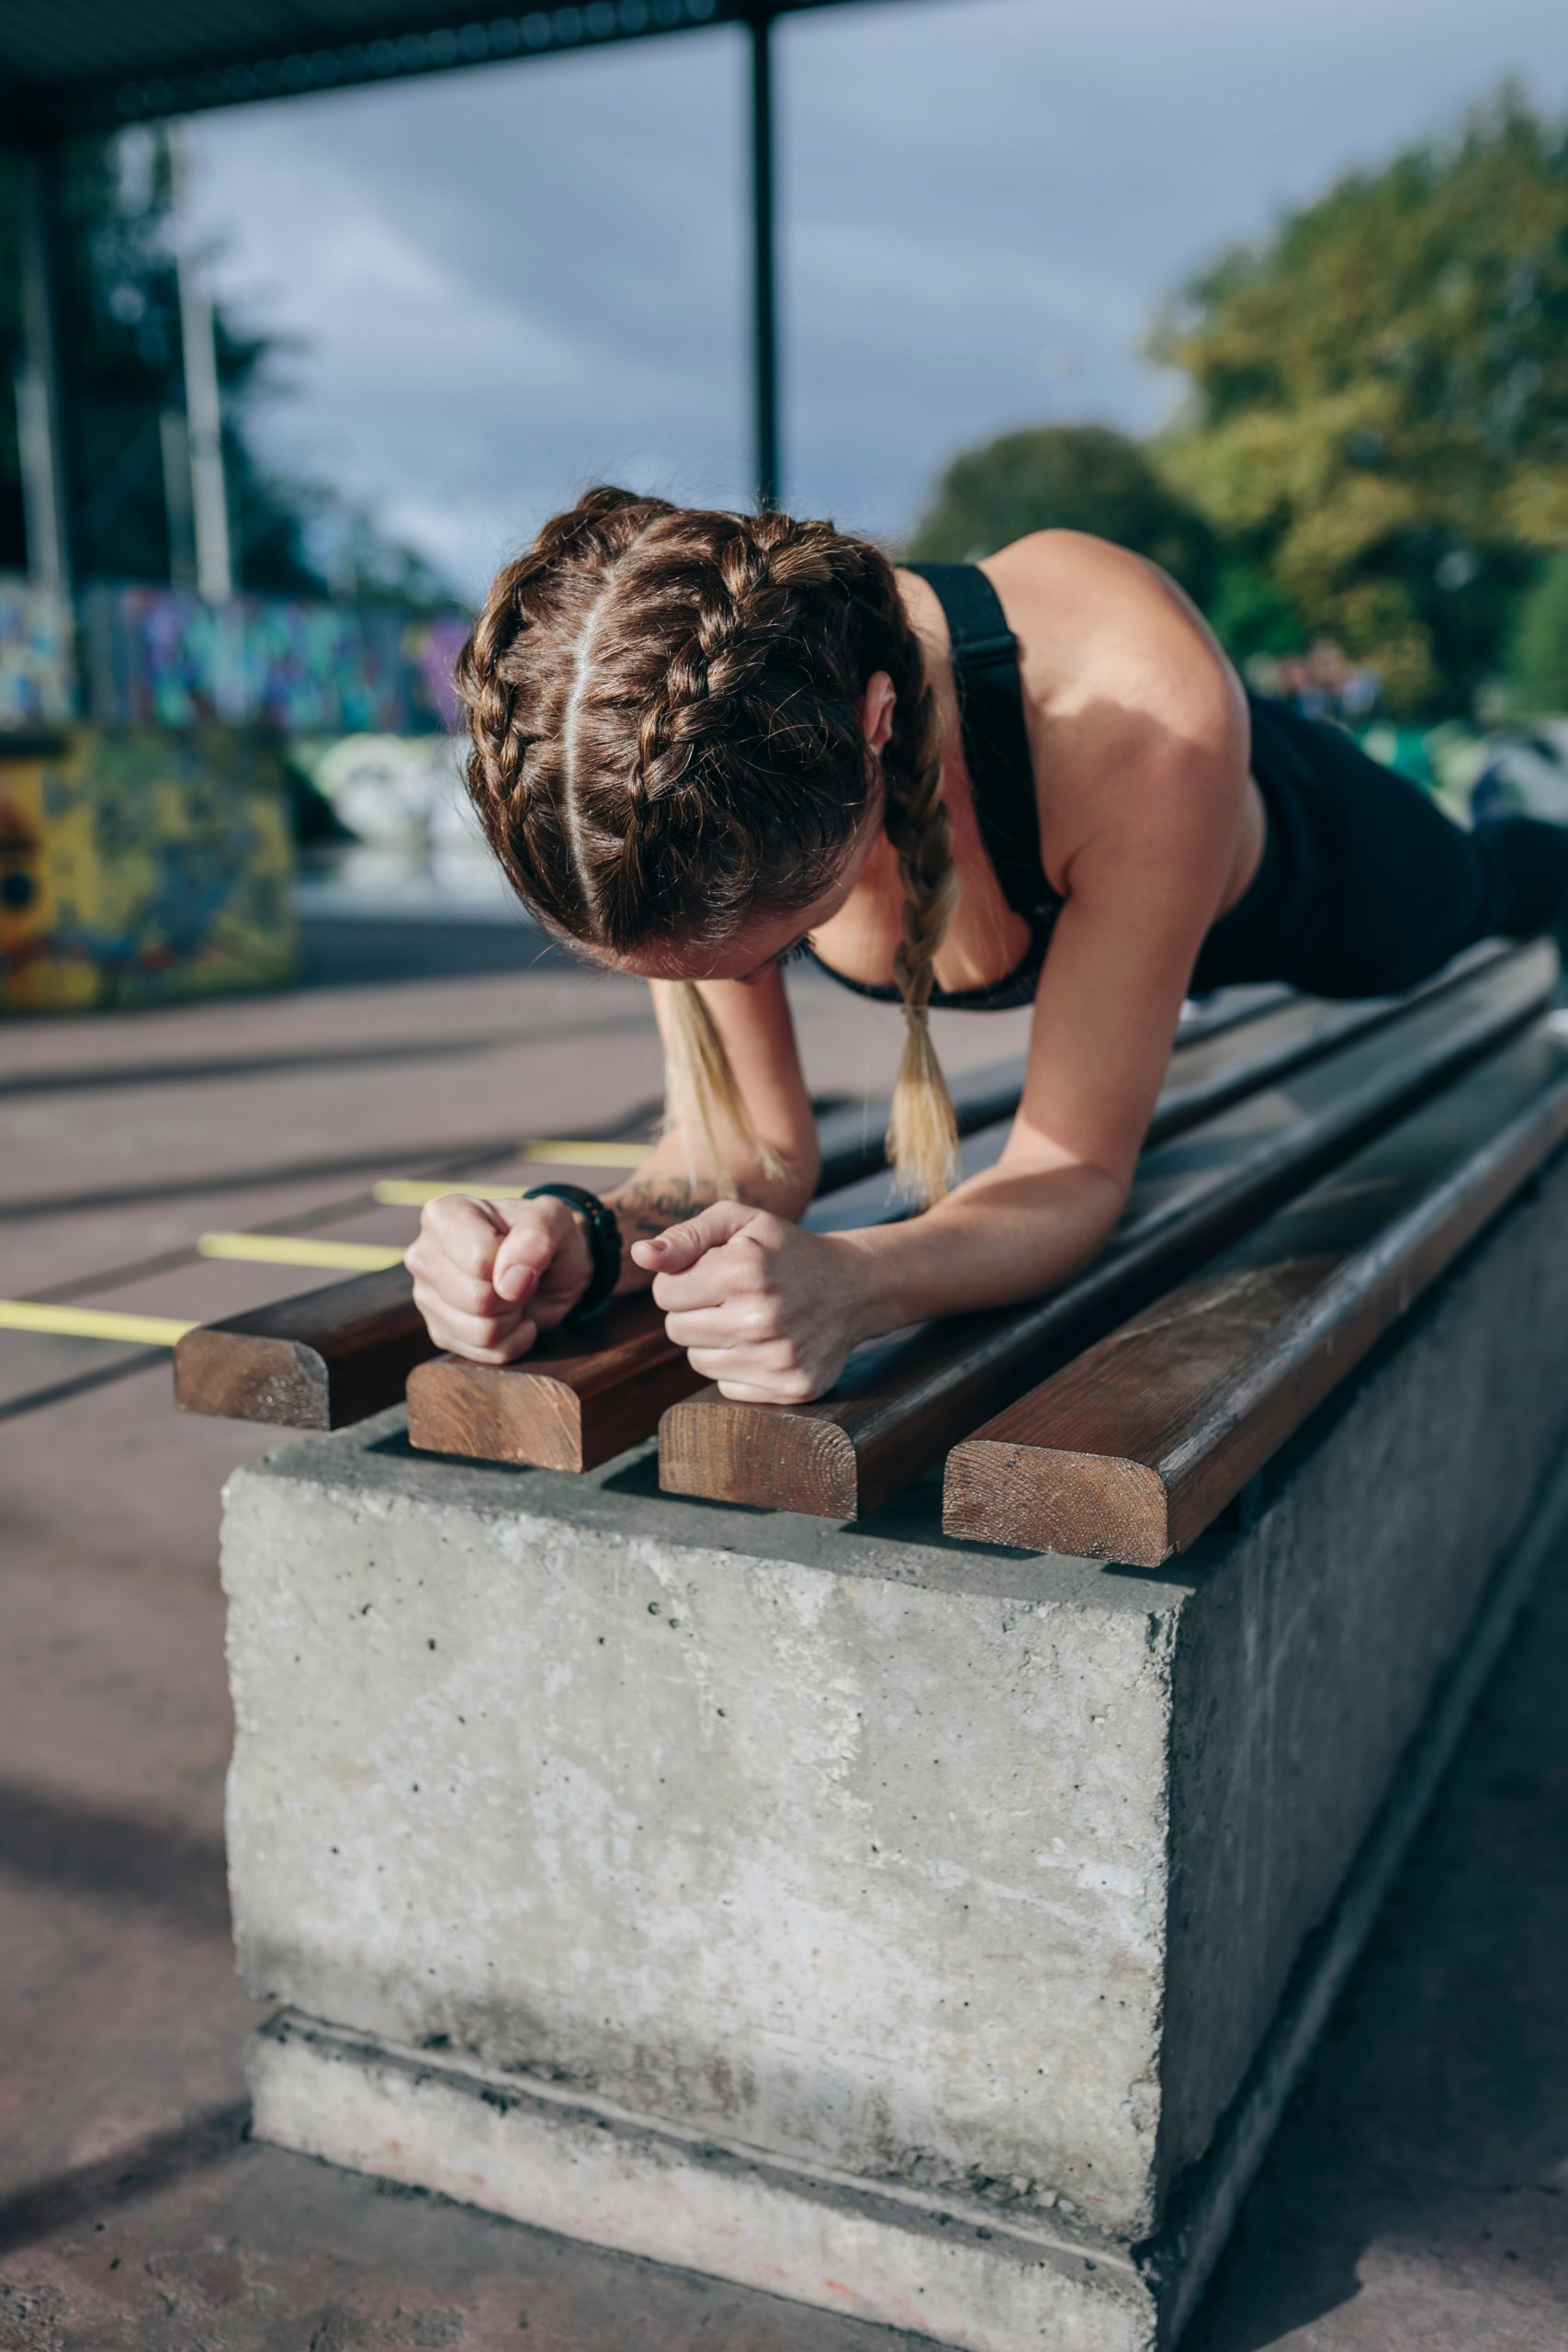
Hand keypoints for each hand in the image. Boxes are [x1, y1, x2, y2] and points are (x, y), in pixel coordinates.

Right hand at [405, 1193, 592, 1364]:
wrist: (548, 1267)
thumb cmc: (545, 1237)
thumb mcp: (553, 1220)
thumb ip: (536, 1238)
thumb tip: (510, 1283)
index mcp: (444, 1215)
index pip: (479, 1260)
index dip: (515, 1264)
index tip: (521, 1252)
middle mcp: (423, 1254)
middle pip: (478, 1299)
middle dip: (515, 1295)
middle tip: (520, 1277)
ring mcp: (426, 1297)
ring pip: (481, 1332)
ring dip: (514, 1318)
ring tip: (514, 1295)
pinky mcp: (439, 1332)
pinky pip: (484, 1354)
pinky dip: (512, 1341)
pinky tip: (512, 1317)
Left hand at [633, 1202, 868, 1402]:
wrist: (853, 1286)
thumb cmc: (785, 1250)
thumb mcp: (739, 1223)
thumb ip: (686, 1236)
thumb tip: (640, 1255)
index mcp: (742, 1271)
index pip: (664, 1293)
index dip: (681, 1281)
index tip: (711, 1274)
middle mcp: (759, 1319)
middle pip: (676, 1330)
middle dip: (694, 1311)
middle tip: (730, 1296)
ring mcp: (777, 1359)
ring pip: (698, 1362)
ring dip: (713, 1341)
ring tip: (747, 1319)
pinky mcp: (790, 1388)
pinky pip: (727, 1387)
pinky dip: (738, 1367)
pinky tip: (765, 1343)